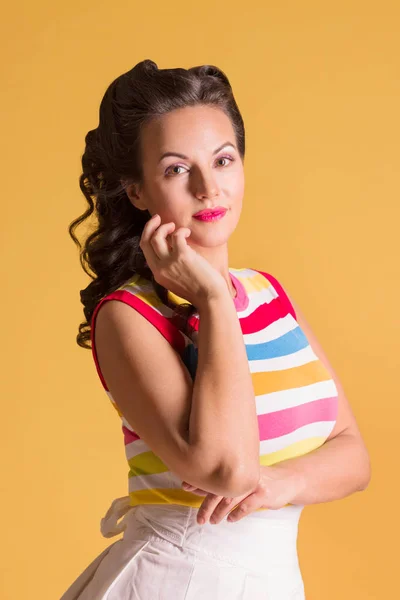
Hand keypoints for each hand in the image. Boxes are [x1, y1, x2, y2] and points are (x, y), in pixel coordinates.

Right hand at [139, 214, 226, 305]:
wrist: (210, 297)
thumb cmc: (199, 289)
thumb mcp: (176, 281)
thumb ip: (169, 267)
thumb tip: (170, 247)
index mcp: (158, 274)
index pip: (145, 250)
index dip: (148, 235)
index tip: (154, 227)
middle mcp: (160, 268)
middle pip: (146, 241)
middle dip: (150, 226)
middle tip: (158, 218)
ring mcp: (170, 262)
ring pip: (157, 237)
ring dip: (165, 227)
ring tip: (174, 227)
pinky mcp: (182, 256)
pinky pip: (176, 235)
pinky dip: (181, 231)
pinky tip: (188, 233)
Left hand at [182, 465, 302, 523]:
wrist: (288, 479)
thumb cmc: (260, 480)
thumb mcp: (243, 476)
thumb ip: (225, 480)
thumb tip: (198, 484)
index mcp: (236, 468)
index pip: (214, 474)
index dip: (200, 481)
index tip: (185, 486)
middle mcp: (242, 473)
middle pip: (219, 489)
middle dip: (206, 505)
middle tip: (199, 519)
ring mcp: (253, 483)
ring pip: (231, 498)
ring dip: (219, 512)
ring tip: (213, 521)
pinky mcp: (264, 493)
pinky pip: (247, 505)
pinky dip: (237, 513)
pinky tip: (231, 519)